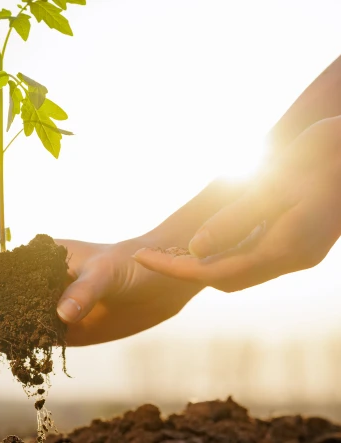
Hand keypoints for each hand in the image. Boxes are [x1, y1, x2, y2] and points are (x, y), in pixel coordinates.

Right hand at [0, 237, 204, 345]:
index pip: (7, 270)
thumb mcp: (106, 272)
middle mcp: (44, 283)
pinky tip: (14, 352)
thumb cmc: (130, 265)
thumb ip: (83, 292)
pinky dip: (26, 346)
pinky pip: (41, 339)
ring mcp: (54, 307)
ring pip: (20, 320)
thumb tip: (60, 315)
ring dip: (3, 330)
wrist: (161, 284)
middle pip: (7, 298)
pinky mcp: (67, 330)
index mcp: (45, 259)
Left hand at [134, 116, 340, 291]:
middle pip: (229, 277)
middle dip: (188, 270)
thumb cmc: (325, 155)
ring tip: (172, 249)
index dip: (174, 267)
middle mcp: (295, 257)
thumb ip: (234, 220)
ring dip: (208, 262)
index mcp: (286, 248)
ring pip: (244, 269)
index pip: (215, 271)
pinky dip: (230, 250)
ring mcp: (303, 251)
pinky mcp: (306, 240)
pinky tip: (211, 236)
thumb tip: (195, 251)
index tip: (141, 258)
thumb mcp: (274, 184)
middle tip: (152, 255)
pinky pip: (258, 255)